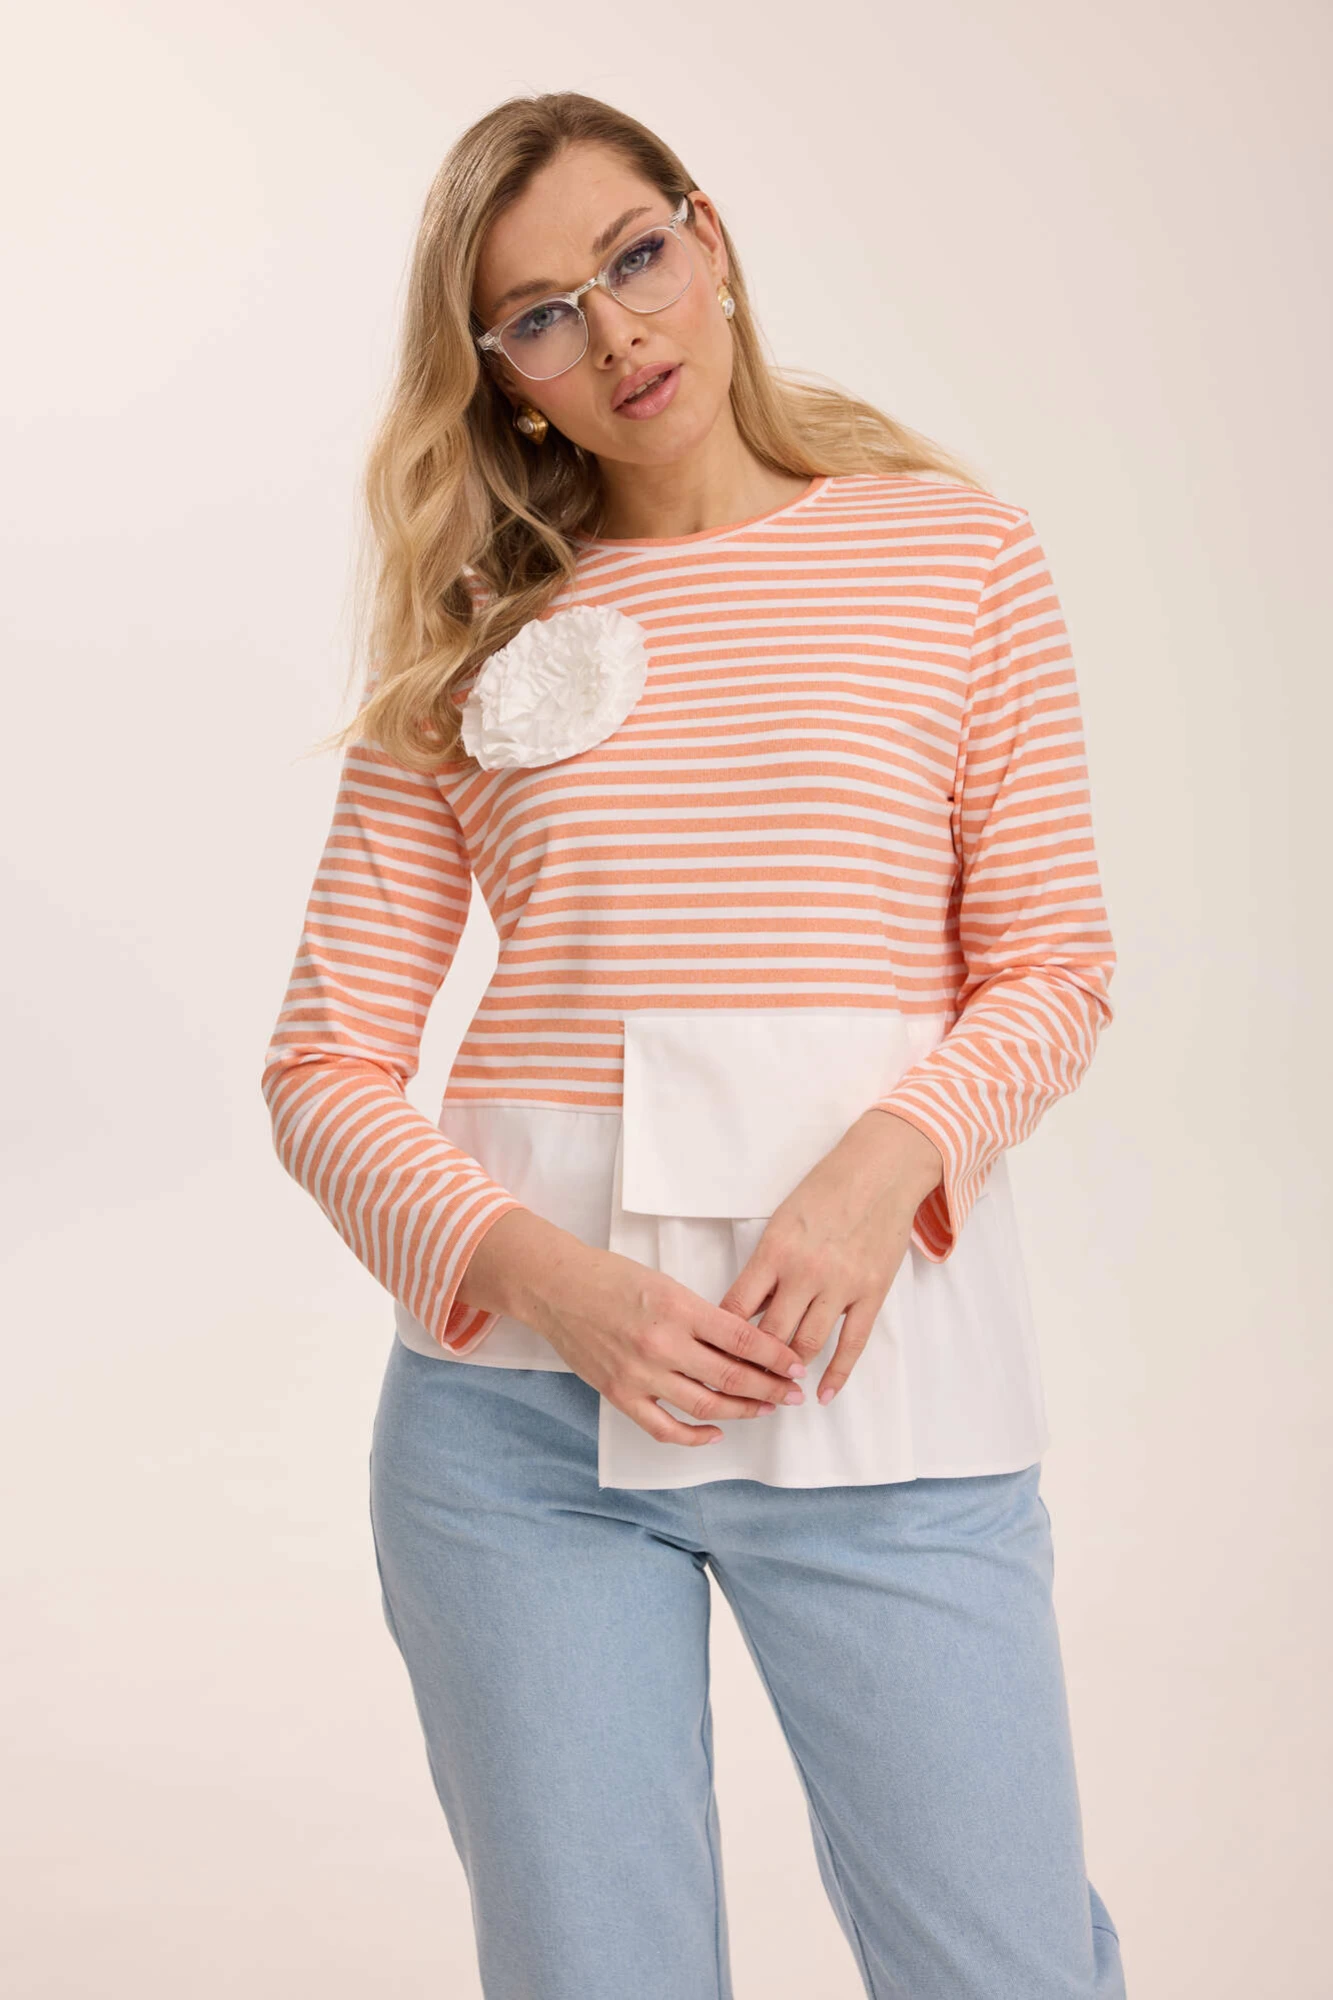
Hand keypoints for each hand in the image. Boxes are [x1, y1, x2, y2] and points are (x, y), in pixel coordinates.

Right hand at [459, 1211, 809, 1447]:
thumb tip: (741, 1344)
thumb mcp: (665, 1284)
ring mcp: (640, 1374)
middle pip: (730, 1376)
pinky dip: (694, 1437)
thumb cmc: (610, 1278)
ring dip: (742, 1411)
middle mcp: (661, 1344)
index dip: (775, 1356)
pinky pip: (665, 1428)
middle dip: (770, 1388)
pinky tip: (716, 1433)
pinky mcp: (620, 1395)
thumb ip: (700, 1316)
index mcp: (677, 1308)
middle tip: (793, 1393)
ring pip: (705, 1405)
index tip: (796, 1365)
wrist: (555, 1289)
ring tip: (765, 1409)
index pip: (741, 1339)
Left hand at [718, 1110, 944, 1405]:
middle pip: (769, 1335)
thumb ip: (767, 1266)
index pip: (738, 1307)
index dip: (722, 1338)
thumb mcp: (783, 1221)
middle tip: (740, 1385)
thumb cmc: (826, 1190)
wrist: (881, 1170)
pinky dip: (837, 1374)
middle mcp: (805, 1272)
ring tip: (777, 1390)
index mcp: (775, 1250)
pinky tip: (823, 1394)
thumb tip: (750, 1311)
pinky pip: (852, 1343)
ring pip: (807, 1345)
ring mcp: (841, 1285)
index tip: (713, 1356)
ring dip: (790, 1372)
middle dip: (752, 1364)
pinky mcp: (872, 1293)